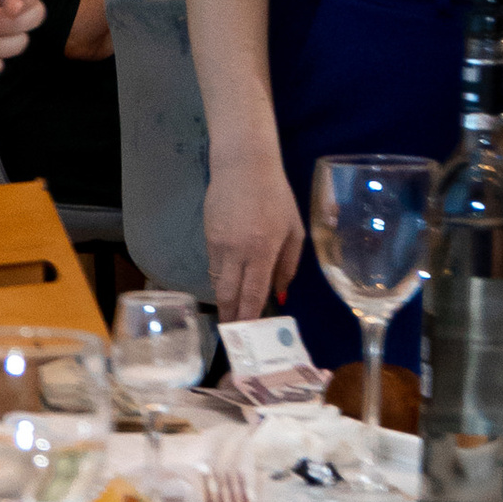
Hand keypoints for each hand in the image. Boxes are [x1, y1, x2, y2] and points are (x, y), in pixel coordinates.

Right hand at [203, 143, 303, 324]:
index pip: (254, 292)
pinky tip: (227, 286)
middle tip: (233, 333)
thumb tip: (281, 293)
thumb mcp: (294, 229)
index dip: (250, 315)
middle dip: (231, 316)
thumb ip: (289, 264)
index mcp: (263, 250)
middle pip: (230, 294)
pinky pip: (214, 267)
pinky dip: (220, 280)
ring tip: (230, 315)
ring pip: (218, 282)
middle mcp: (238, 252)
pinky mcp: (208, 238)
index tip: (249, 332)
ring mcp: (219, 245)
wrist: (243, 167)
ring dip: (224, 300)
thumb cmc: (276, 196)